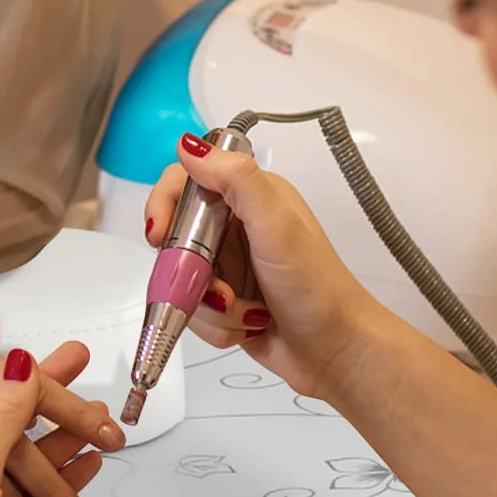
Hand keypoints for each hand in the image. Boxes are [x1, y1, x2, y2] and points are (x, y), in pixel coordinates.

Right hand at [144, 135, 401, 400]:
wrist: (337, 352)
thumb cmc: (314, 285)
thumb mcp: (276, 225)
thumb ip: (235, 179)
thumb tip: (187, 145)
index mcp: (248, 196)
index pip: (184, 182)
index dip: (164, 205)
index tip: (159, 236)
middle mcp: (235, 227)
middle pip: (174, 238)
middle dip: (189, 272)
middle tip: (219, 290)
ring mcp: (229, 267)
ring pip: (180, 280)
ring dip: (209, 306)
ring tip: (247, 313)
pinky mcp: (226, 303)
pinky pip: (193, 312)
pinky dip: (216, 326)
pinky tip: (247, 327)